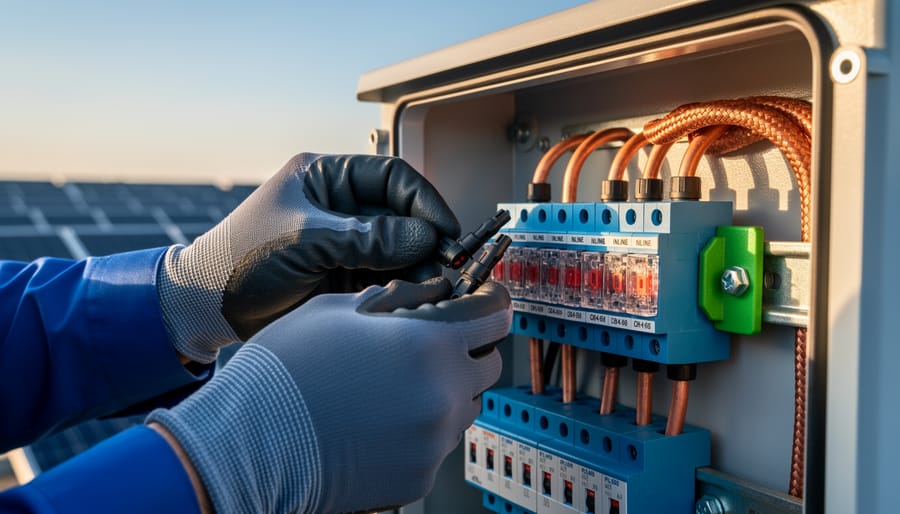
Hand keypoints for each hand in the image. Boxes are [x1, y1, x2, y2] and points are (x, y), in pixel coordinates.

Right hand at [147, 278, 510, 512]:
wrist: (249, 444)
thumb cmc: (287, 370)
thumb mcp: (338, 309)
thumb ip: (396, 299)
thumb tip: (431, 293)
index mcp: (431, 344)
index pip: (496, 317)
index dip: (490, 305)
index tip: (483, 305)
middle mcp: (445, 394)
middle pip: (488, 365)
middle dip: (467, 350)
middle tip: (428, 345)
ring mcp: (434, 441)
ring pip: (465, 406)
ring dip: (445, 391)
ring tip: (394, 386)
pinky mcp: (419, 477)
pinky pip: (437, 444)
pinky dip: (421, 429)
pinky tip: (379, 420)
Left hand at [157, 153, 460, 362]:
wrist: (205, 309)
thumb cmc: (238, 260)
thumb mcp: (305, 240)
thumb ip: (368, 238)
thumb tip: (425, 237)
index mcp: (326, 178)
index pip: (392, 178)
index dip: (424, 202)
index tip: (446, 231)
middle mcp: (340, 207)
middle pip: (402, 216)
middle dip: (427, 240)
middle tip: (449, 267)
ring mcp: (344, 243)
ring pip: (399, 251)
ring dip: (419, 269)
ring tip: (434, 289)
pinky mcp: (344, 277)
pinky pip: (385, 278)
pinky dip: (402, 289)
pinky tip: (414, 301)